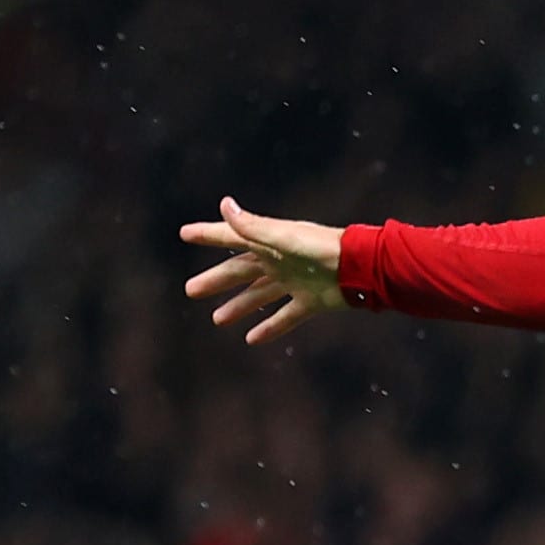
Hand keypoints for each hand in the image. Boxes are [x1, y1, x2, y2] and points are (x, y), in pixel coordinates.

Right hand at [179, 197, 345, 343]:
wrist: (359, 268)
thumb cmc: (321, 248)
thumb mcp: (282, 238)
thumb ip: (253, 227)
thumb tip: (224, 205)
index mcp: (268, 242)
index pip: (231, 236)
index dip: (208, 234)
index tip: (185, 234)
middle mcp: (279, 261)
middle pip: (240, 272)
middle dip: (216, 280)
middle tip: (191, 290)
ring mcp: (294, 282)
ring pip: (259, 295)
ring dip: (239, 306)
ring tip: (217, 319)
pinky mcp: (310, 301)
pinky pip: (286, 316)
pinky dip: (269, 328)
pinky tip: (252, 339)